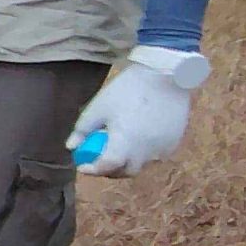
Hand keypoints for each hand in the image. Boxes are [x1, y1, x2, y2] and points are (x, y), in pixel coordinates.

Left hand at [69, 52, 197, 176]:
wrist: (164, 75)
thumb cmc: (127, 89)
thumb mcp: (98, 107)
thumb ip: (83, 130)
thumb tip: (71, 147)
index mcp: (125, 142)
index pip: (107, 166)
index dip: (93, 169)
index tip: (83, 166)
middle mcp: (146, 150)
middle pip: (126, 171)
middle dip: (111, 170)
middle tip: (100, 161)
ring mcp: (163, 148)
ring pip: (142, 164)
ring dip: (128, 161)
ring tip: (119, 147)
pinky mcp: (174, 142)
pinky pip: (156, 155)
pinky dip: (143, 153)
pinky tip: (137, 138)